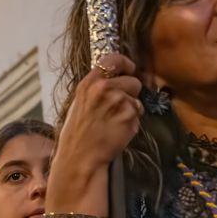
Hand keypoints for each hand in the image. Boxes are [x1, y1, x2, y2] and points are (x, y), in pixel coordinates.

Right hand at [55, 52, 144, 187]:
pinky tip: (118, 130)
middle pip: (133, 81)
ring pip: (138, 99)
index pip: (114, 60)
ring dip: (131, 109)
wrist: (80, 157)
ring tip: (114, 121)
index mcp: (88, 83)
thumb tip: (118, 77)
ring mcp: (119, 101)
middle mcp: (104, 89)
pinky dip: (132, 122)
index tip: (128, 70)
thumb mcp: (80, 103)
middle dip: (130, 93)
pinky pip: (139, 114)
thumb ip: (97, 87)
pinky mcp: (130, 116)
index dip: (125, 64)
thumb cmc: (77, 134)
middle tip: (116, 107)